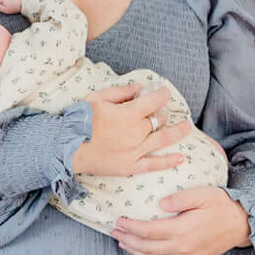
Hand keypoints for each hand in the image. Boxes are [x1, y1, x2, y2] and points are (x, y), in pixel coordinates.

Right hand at [72, 84, 187, 177]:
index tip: (163, 92)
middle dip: (163, 112)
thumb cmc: (79, 120)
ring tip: (188, 127)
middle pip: (159, 120)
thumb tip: (140, 88)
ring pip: (163, 139)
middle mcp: (136, 132)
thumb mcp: (98, 97)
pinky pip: (153, 164)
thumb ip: (121, 91)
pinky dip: (168, 161)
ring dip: (178, 132)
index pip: (155, 101)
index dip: (162, 94)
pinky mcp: (130, 166)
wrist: (66, 148)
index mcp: (129, 114)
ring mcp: (135, 151)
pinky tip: (181, 158)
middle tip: (161, 110)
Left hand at [113, 187, 251, 254]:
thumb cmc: (222, 205)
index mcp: (182, 230)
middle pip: (147, 247)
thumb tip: (159, 203)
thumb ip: (180, 198)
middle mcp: (182, 247)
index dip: (131, 227)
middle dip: (128, 239)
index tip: (119, 221)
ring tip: (122, 243)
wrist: (243, 225)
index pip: (148, 231)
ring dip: (135, 251)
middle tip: (114, 231)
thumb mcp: (203, 194)